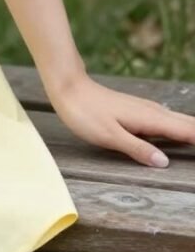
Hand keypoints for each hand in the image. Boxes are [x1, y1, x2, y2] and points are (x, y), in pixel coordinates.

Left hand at [46, 73, 194, 167]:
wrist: (68, 88)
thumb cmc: (85, 113)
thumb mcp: (109, 136)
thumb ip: (138, 149)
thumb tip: (165, 163)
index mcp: (152, 120)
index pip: (190, 133)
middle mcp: (155, 113)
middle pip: (191, 126)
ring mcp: (148, 110)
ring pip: (182, 122)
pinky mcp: (140, 111)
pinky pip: (170, 121)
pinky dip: (183, 128)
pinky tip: (184, 134)